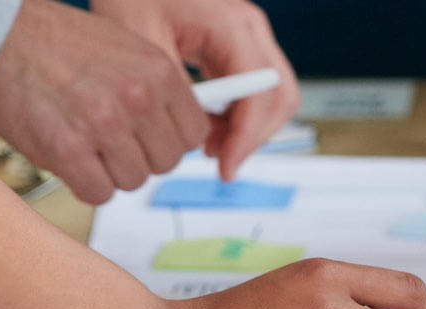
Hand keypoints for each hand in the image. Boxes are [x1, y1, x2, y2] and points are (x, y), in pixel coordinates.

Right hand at [0, 0, 209, 204]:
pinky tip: (72, 161)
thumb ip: (154, 89)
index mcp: (158, 72)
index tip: (153, 140)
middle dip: (140, 158)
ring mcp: (104, 126)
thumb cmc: (55, 42)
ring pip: (132, 181)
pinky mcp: (68, 151)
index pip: (193, 134)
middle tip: (113, 145)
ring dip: (110, 172)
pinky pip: (98, 193)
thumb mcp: (125, 51)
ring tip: (87, 147)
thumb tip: (173, 129)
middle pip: (165, 162)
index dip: (170, 142)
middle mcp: (137, 98)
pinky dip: (86, 185)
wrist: (1, 38)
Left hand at [92, 0, 300, 180]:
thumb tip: (192, 136)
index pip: (261, 92)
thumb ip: (175, 92)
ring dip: (248, 129)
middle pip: (281, 96)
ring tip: (209, 146)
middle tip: (222, 163)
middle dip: (255, 137)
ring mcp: (248, 38)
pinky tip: (207, 127)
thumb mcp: (145, 47)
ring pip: (273, 97)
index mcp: (232, 24)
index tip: (226, 166)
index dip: (248, 136)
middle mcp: (250, 29)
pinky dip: (238, 116)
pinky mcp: (238, 47)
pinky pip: (255, 90)